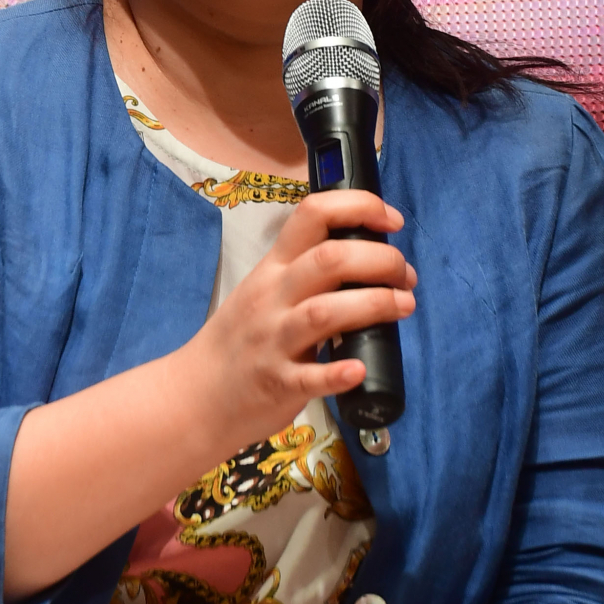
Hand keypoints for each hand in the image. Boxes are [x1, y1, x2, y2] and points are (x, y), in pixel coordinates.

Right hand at [183, 189, 415, 456]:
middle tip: (406, 276)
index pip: (313, 214)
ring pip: (325, 312)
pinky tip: (360, 369)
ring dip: (374, 305)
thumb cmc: (240, 341)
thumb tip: (369, 257)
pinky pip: (310, 376)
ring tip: (404, 306)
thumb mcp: (263, 291)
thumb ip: (305, 271)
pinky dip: (339, 372)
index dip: (360, 207)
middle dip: (380, 260)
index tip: (392, 221)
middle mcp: (272, 298)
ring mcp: (273, 342)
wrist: (196, 396)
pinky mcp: (278, 384)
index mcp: (273, 269)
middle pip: (329, 260)